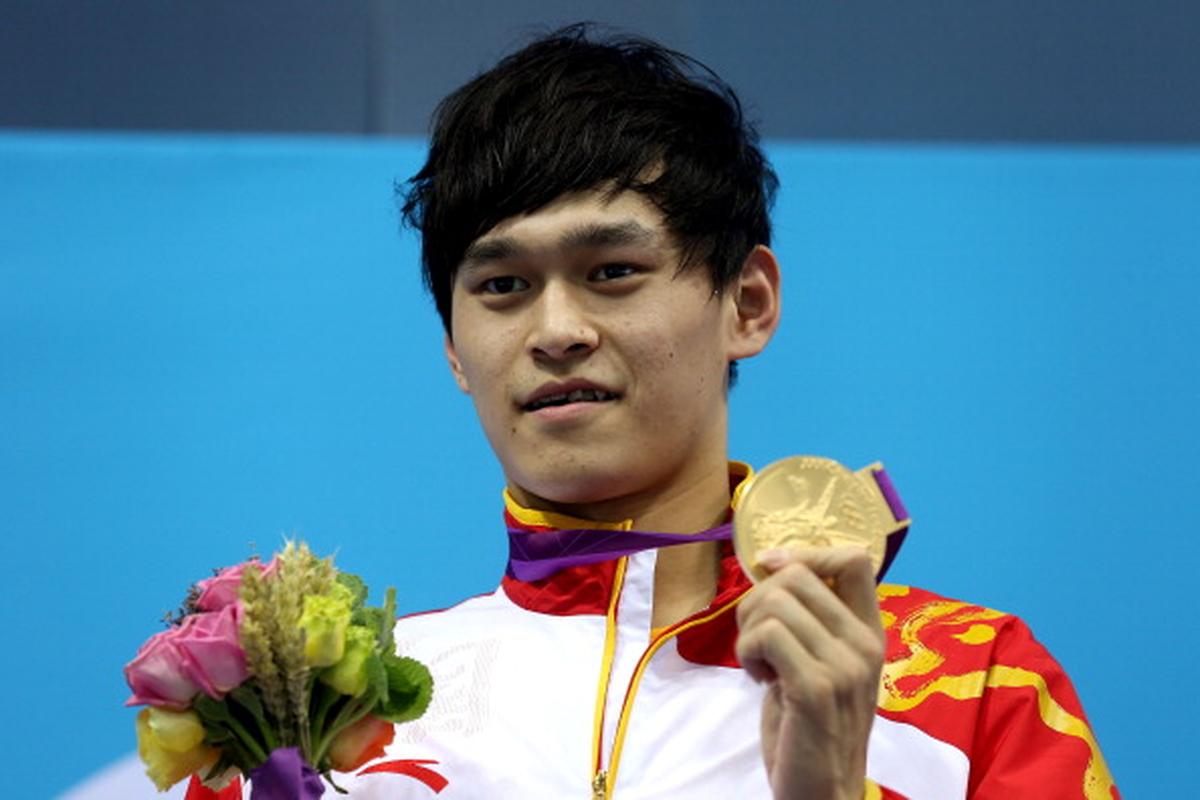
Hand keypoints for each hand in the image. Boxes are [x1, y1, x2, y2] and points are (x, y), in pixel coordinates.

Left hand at [735, 546, 884, 799]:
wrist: (821, 790)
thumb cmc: (811, 724)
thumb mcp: (821, 662)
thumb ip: (811, 619)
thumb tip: (774, 565)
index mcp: (869, 632)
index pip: (855, 557)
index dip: (804, 552)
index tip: (770, 570)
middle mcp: (864, 643)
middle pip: (798, 575)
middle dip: (757, 599)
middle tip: (756, 639)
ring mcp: (845, 666)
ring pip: (774, 602)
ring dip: (748, 630)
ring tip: (760, 664)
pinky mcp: (816, 688)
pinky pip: (766, 635)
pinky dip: (747, 652)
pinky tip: (759, 680)